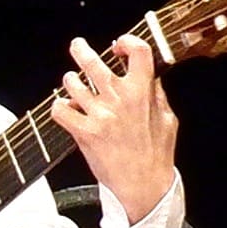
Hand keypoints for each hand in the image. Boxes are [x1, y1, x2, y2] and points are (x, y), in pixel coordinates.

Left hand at [52, 34, 177, 219]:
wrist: (143, 185)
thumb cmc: (156, 154)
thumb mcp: (167, 119)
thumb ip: (157, 95)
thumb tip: (151, 75)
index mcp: (143, 92)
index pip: (139, 52)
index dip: (127, 42)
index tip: (119, 46)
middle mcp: (120, 99)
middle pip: (93, 62)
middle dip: (81, 50)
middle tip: (77, 46)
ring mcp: (100, 114)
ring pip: (72, 83)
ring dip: (70, 81)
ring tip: (71, 82)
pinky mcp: (85, 132)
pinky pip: (60, 110)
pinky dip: (58, 107)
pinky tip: (64, 108)